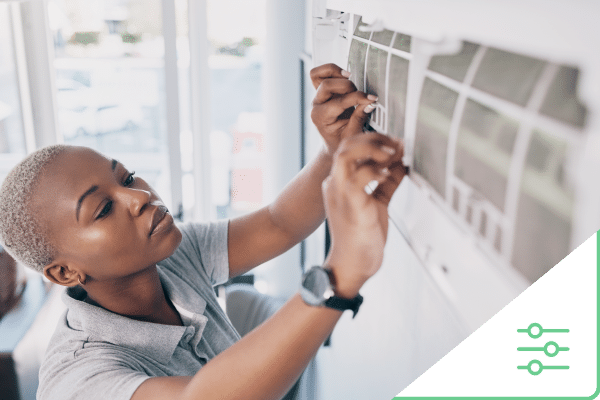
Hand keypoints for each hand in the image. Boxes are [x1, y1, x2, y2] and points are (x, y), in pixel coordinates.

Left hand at [310, 63, 376, 155]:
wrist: (332, 143)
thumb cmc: (342, 140)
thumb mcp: (352, 133)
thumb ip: (360, 117)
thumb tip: (370, 102)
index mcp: (320, 118)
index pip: (339, 102)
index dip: (357, 98)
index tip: (371, 98)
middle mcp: (316, 105)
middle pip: (326, 85)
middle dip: (347, 86)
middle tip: (360, 93)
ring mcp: (317, 97)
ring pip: (318, 75)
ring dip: (336, 73)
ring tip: (350, 77)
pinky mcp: (321, 91)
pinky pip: (318, 75)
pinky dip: (331, 71)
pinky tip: (345, 75)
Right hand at [322, 132, 405, 297]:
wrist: (352, 266)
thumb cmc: (362, 237)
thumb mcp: (377, 203)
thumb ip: (386, 183)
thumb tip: (402, 164)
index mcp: (339, 182)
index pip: (349, 148)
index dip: (373, 139)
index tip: (394, 142)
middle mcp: (335, 184)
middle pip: (346, 145)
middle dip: (373, 138)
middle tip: (396, 144)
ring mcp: (340, 194)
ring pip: (346, 155)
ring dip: (372, 149)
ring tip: (392, 153)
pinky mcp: (350, 206)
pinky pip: (358, 179)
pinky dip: (375, 171)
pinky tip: (389, 173)